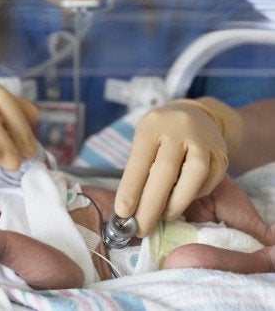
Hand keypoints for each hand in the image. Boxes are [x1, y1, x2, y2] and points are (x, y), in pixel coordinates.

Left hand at [115, 97, 242, 235]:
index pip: (139, 161)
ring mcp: (202, 139)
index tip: (123, 213)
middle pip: (165, 171)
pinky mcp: (221, 151)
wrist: (196, 114)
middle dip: (151, 205)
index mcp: (152, 127)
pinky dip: (194, 195)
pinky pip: (210, 179)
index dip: (130, 189)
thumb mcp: (144, 142)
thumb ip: (140, 169)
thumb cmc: (160, 135)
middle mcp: (178, 129)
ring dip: (177, 202)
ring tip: (164, 217)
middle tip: (141, 229)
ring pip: (194, 174)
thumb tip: (131, 209)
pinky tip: (182, 200)